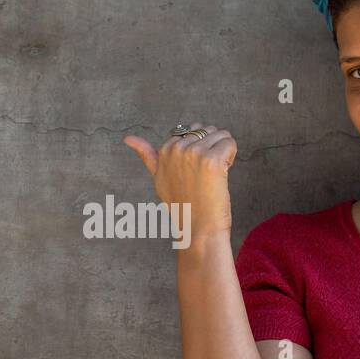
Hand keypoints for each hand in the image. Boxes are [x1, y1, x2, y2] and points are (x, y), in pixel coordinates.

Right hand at [122, 122, 235, 243]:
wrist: (199, 228)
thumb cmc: (183, 205)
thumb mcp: (159, 177)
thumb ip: (147, 155)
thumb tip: (128, 138)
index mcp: (164, 149)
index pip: (192, 131)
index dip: (199, 150)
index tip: (194, 172)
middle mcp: (177, 148)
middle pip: (207, 130)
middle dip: (212, 148)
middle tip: (205, 176)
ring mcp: (194, 153)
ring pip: (221, 134)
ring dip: (223, 152)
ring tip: (213, 175)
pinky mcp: (211, 160)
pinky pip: (230, 142)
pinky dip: (231, 157)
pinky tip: (222, 175)